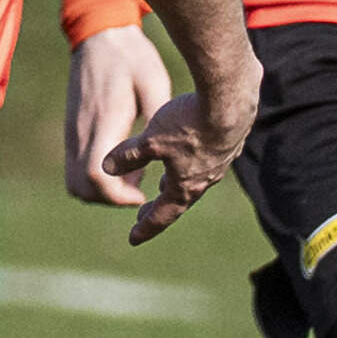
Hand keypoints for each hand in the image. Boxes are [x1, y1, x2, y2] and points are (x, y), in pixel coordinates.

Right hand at [62, 25, 171, 207]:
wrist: (100, 35)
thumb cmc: (132, 58)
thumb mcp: (155, 85)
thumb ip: (157, 121)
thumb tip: (161, 156)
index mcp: (104, 122)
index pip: (97, 176)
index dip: (119, 195)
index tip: (142, 193)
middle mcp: (82, 132)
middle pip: (82, 188)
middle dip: (110, 198)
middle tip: (138, 189)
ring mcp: (74, 132)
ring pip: (75, 182)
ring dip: (101, 190)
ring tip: (132, 176)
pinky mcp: (73, 130)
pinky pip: (75, 168)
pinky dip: (95, 177)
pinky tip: (121, 161)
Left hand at [99, 63, 255, 245]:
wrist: (230, 99)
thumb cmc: (189, 123)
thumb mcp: (150, 141)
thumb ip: (128, 156)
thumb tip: (106, 168)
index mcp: (186, 185)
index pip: (163, 214)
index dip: (146, 226)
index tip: (133, 239)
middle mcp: (207, 178)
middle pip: (180, 199)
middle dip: (160, 208)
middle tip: (143, 216)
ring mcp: (221, 159)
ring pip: (196, 177)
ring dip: (179, 183)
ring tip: (167, 184)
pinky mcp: (231, 140)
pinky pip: (208, 158)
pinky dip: (194, 162)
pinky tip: (192, 152)